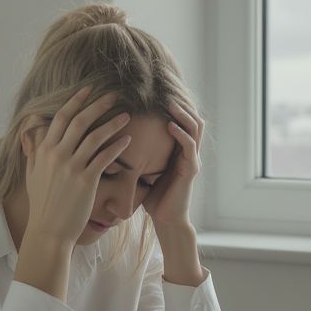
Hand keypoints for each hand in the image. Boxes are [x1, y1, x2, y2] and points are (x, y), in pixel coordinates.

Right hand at [22, 87, 131, 247]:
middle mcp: (57, 155)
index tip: (88, 89)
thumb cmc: (42, 204)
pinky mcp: (86, 181)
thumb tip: (31, 136)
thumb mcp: (32, 175)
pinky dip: (116, 147)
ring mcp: (71, 168)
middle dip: (98, 105)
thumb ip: (33, 153)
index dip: (75, 101)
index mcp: (44, 151)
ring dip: (113, 123)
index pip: (60, 117)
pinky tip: (127, 140)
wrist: (48, 230)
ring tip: (127, 115)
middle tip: (114, 95)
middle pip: (80, 121)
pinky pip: (104, 158)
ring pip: (95, 137)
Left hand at [143, 100, 203, 230]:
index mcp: (178, 149)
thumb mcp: (144, 170)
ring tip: (170, 103)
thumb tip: (115, 138)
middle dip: (181, 102)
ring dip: (183, 113)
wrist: (165, 220)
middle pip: (192, 117)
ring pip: (195, 127)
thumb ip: (138, 154)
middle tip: (164, 90)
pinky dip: (181, 133)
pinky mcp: (191, 169)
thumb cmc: (153, 197)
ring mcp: (192, 159)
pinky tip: (169, 126)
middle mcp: (188, 151)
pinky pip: (189, 146)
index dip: (174, 104)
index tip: (156, 91)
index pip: (182, 118)